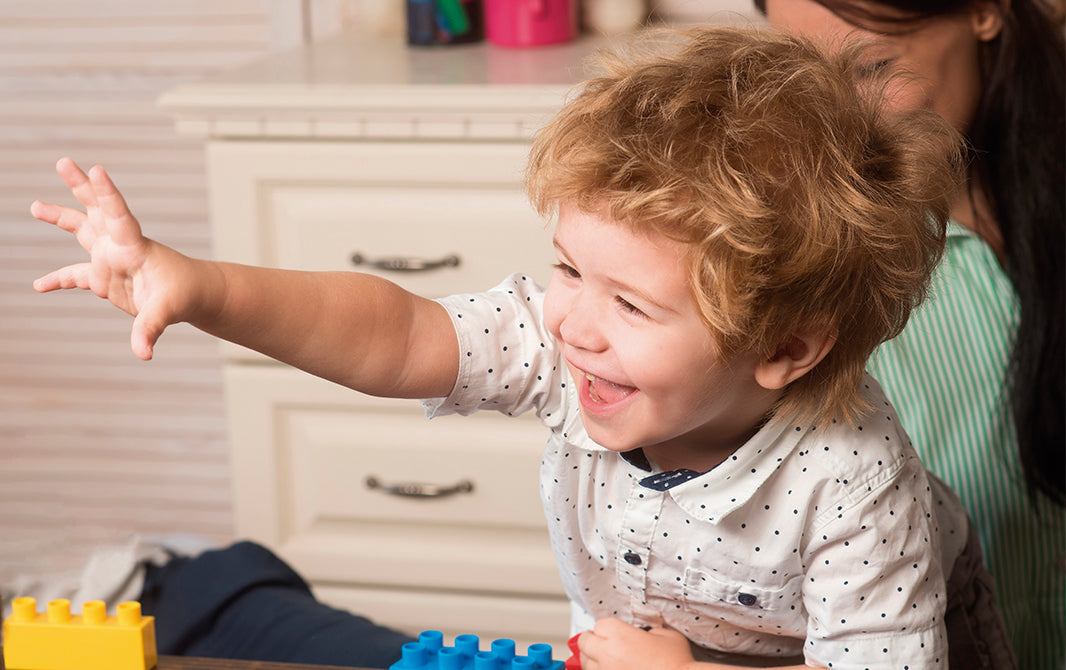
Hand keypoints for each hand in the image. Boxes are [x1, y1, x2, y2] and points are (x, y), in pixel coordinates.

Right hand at [32, 158, 197, 359]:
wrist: (193, 295)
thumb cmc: (185, 295)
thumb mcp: (167, 311)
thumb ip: (150, 329)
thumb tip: (142, 353)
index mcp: (134, 246)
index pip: (119, 215)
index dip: (107, 194)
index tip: (96, 169)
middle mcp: (119, 246)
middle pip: (95, 210)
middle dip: (80, 186)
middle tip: (64, 161)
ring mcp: (110, 259)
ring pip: (82, 231)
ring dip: (60, 218)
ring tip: (35, 205)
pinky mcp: (104, 277)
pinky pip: (75, 275)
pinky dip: (58, 280)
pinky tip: (40, 285)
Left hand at [577, 618, 698, 669]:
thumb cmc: (677, 664)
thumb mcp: (667, 636)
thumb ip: (650, 631)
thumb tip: (644, 636)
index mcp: (621, 635)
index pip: (600, 625)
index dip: (607, 628)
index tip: (612, 633)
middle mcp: (608, 654)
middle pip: (584, 642)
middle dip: (592, 641)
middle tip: (600, 643)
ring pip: (585, 663)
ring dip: (592, 659)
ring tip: (604, 660)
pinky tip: (610, 669)